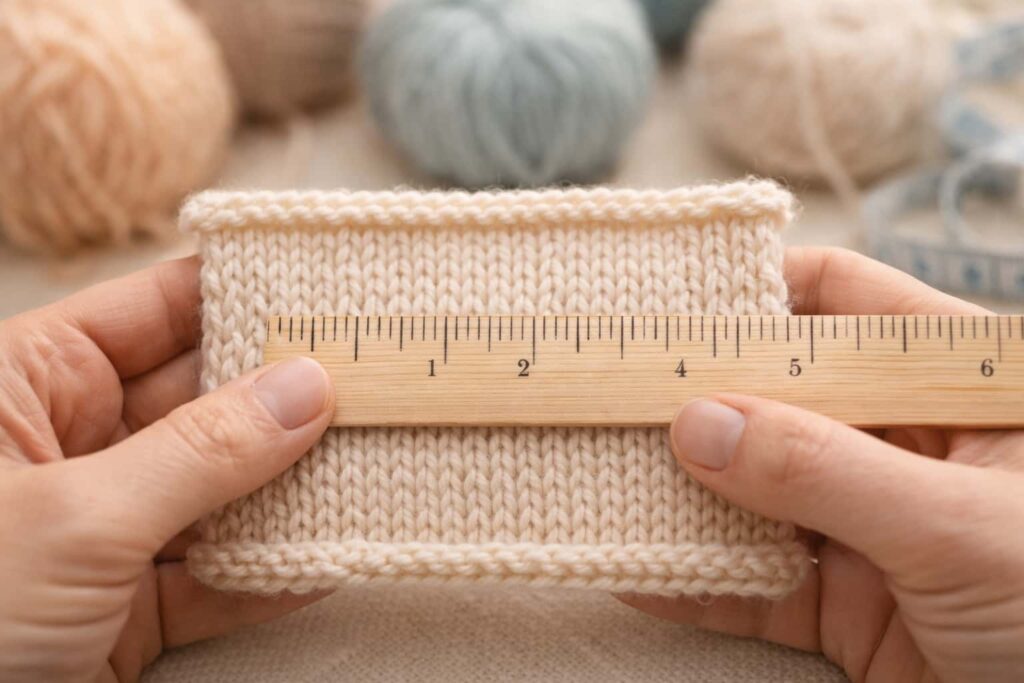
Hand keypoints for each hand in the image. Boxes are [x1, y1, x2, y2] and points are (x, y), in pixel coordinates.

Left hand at [0, 257, 335, 681]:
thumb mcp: (75, 519)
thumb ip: (200, 452)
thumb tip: (304, 390)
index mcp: (28, 385)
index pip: (156, 311)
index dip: (241, 297)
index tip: (329, 294)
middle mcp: (70, 447)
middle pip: (205, 401)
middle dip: (290, 399)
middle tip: (378, 385)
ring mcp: (102, 529)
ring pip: (220, 490)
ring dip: (294, 488)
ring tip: (375, 462)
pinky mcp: (124, 607)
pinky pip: (214, 574)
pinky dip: (271, 571)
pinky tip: (331, 554)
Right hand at [621, 248, 1023, 681]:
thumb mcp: (961, 526)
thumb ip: (826, 471)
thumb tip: (700, 425)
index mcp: (957, 387)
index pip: (844, 303)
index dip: (760, 293)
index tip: (672, 308)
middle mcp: (907, 444)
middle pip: (779, 397)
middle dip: (697, 400)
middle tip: (610, 397)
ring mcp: (870, 524)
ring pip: (755, 490)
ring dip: (682, 493)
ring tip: (602, 477)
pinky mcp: (846, 604)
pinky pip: (754, 581)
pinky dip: (697, 579)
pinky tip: (638, 570)